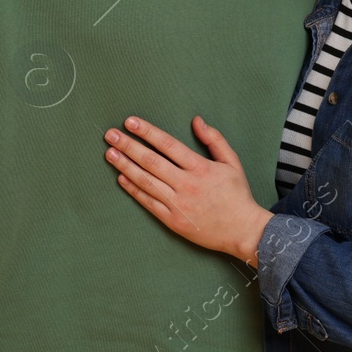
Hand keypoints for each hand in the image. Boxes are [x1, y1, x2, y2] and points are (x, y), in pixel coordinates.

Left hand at [105, 115, 273, 265]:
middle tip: (110, 135)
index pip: (167, 144)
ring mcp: (178, 204)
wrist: (242, 230)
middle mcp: (186, 184)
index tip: (130, 122)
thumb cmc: (237, 195)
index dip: (147, 132)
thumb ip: (214, 140)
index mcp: (200, 167)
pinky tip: (121, 178)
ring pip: (146, 181)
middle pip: (151, 161)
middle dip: (128, 146)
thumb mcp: (232, 162)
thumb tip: (197, 121)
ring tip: (109, 154)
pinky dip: (134, 190)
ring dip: (125, 166)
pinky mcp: (173, 220)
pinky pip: (149, 202)